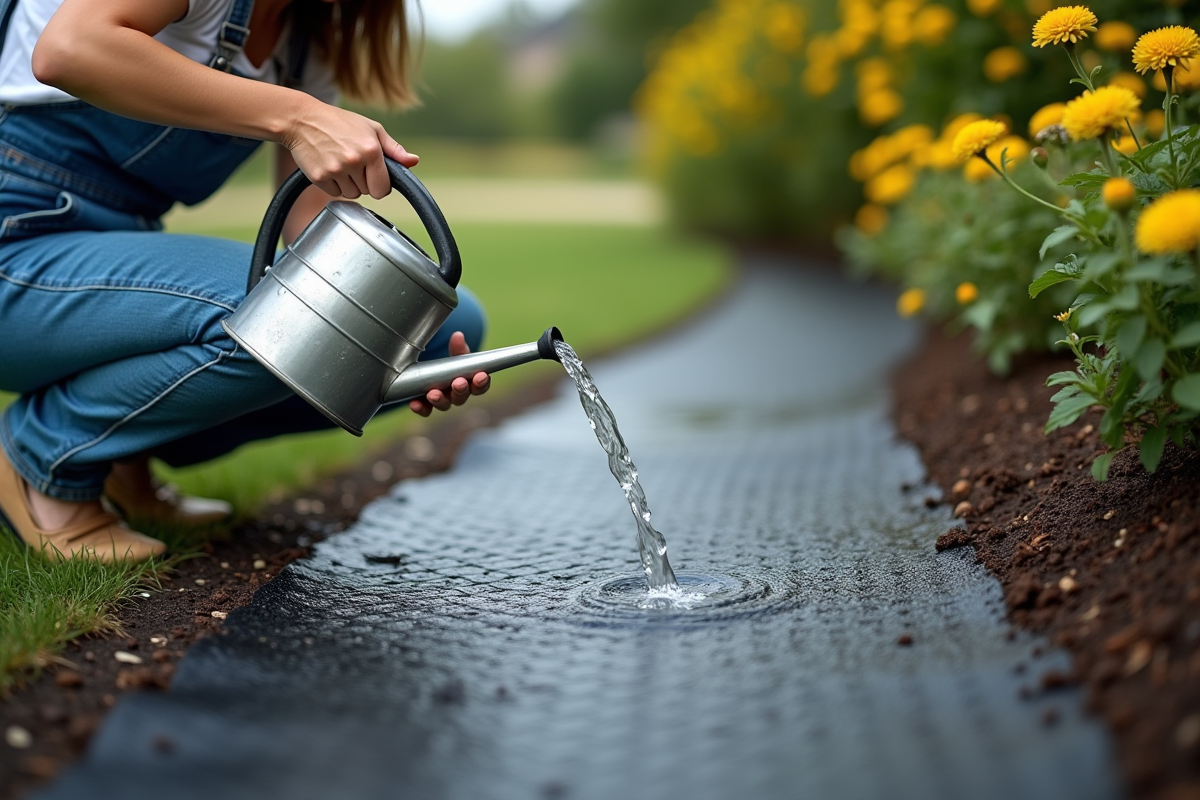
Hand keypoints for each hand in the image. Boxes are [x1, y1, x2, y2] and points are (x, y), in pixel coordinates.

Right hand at [284, 99, 418, 199]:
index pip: (383, 189)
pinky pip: (334, 193)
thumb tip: (414, 161)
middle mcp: (354, 161)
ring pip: (351, 194)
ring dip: (348, 184)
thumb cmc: (340, 122)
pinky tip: (329, 166)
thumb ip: (394, 149)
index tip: (374, 176)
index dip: (381, 185)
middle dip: (363, 182)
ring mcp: (336, 170)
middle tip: (353, 163)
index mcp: (371, 151)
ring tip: (340, 162)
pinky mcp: (319, 177)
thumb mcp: (372, 129)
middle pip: (367, 192)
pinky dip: (333, 184)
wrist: (302, 119)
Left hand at [409, 332, 489, 416]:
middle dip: (460, 391)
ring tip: (433, 394)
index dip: (481, 383)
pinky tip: (414, 403)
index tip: (481, 376)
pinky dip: (421, 408)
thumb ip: (458, 348)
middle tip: (458, 383)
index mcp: (469, 383)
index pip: (479, 387)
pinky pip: (425, 410)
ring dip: (440, 400)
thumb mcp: (455, 354)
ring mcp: (442, 401)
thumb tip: (458, 336)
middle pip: (461, 397)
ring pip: (444, 405)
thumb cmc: (449, 364)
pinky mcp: (426, 405)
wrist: (429, 370)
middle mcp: (456, 395)